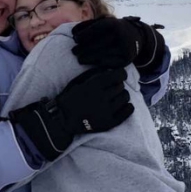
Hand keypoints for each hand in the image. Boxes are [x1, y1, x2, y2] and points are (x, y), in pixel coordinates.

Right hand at [9, 68, 133, 160]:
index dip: (121, 74)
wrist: (62, 119)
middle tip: (111, 88)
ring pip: (125, 97)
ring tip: (115, 97)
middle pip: (121, 86)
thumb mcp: (77, 81)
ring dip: (122, 95)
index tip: (119, 75)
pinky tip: (124, 105)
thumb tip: (109, 68)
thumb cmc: (69, 97)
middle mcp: (102, 98)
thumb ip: (93, 73)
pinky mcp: (109, 123)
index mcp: (94, 86)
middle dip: (117, 85)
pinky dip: (128, 107)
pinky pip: (127, 112)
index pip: (118, 75)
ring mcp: (106, 112)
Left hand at [72, 16, 164, 71]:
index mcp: (113, 24)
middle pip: (97, 44)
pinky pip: (110, 64)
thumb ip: (88, 25)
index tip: (75, 39)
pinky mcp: (126, 60)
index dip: (83, 35)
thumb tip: (73, 33)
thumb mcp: (104, 22)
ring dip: (88, 58)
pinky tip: (91, 64)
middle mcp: (120, 36)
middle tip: (74, 51)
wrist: (136, 36)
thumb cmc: (114, 29)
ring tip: (79, 59)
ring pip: (102, 55)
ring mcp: (124, 49)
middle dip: (83, 48)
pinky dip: (98, 64)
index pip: (95, 29)